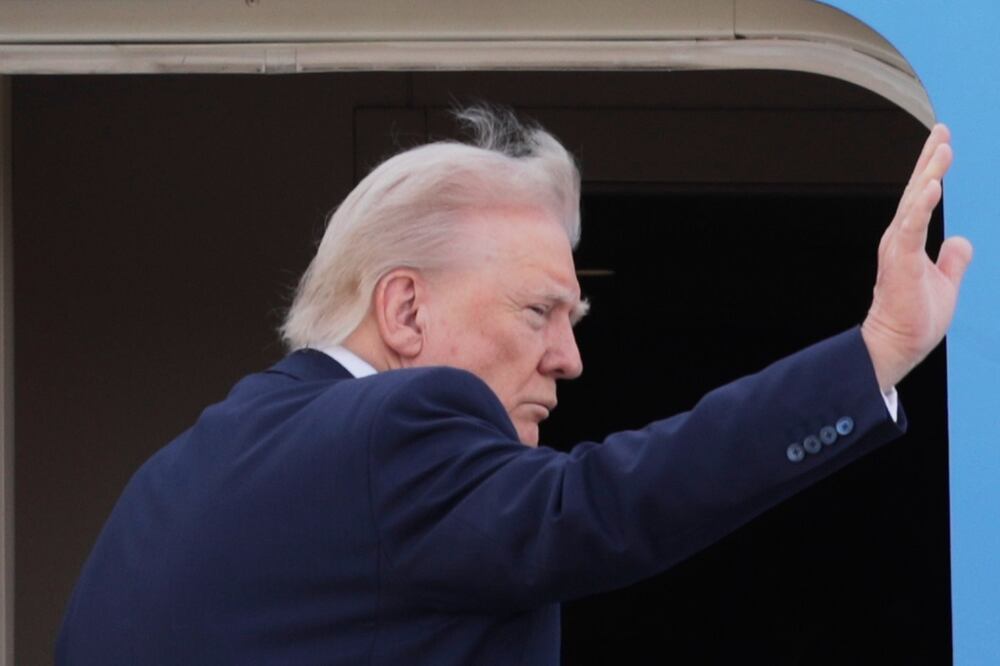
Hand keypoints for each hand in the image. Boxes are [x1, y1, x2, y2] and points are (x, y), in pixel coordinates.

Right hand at [861, 123, 972, 390]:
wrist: (896, 344)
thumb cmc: (915, 318)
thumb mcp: (945, 283)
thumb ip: (953, 260)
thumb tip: (962, 241)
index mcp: (908, 240)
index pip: (922, 197)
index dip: (933, 168)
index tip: (942, 141)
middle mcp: (900, 238)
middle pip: (917, 190)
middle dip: (931, 159)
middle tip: (943, 130)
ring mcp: (898, 247)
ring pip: (915, 202)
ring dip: (929, 173)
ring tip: (943, 149)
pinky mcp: (901, 260)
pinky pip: (912, 226)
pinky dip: (922, 204)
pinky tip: (933, 184)